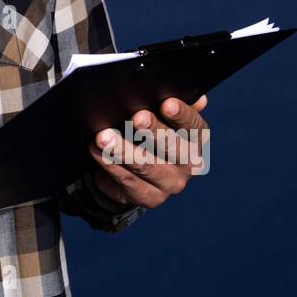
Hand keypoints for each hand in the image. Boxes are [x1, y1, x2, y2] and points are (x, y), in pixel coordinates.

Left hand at [88, 93, 209, 208]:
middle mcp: (188, 165)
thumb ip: (176, 108)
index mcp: (195, 141)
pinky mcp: (149, 198)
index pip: (195, 127)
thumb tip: (199, 98)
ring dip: (123, 149)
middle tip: (136, 117)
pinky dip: (110, 164)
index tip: (167, 103)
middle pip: (172, 146)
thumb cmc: (149, 138)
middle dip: (153, 130)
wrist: (135, 175)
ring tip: (104, 136)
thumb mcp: (163, 121)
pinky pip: (127, 180)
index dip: (182, 115)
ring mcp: (170, 184)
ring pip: (146, 164)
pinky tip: (97, 151)